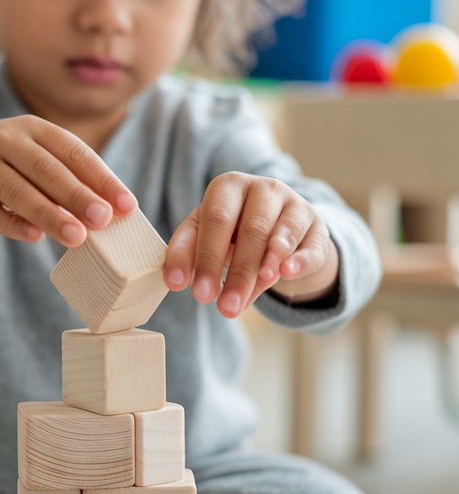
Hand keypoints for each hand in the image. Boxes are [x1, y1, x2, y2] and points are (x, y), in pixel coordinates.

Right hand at [0, 116, 136, 243]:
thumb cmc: (12, 163)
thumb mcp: (39, 156)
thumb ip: (71, 178)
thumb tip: (112, 212)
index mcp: (33, 127)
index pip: (73, 152)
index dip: (102, 179)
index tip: (127, 205)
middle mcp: (4, 140)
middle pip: (46, 170)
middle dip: (77, 195)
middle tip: (103, 219)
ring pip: (17, 191)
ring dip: (49, 215)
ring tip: (77, 237)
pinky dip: (13, 225)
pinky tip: (36, 237)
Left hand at [163, 172, 337, 316]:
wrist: (276, 230)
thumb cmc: (231, 233)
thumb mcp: (205, 236)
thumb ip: (189, 253)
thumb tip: (175, 281)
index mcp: (228, 186)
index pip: (215, 220)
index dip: (206, 257)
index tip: (198, 293)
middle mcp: (263, 188)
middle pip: (250, 230)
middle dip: (236, 273)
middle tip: (223, 308)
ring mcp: (295, 204)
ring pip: (280, 237)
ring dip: (263, 268)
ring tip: (250, 296)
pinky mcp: (317, 227)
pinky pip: (311, 246)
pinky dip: (299, 261)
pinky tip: (286, 274)